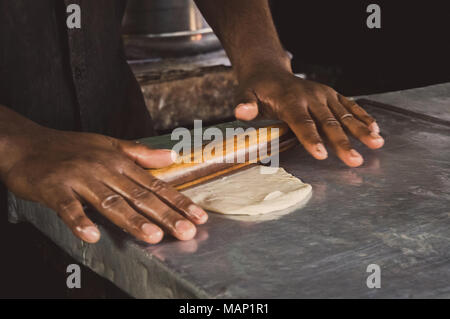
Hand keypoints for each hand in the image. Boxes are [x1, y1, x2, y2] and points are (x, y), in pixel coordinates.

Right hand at [2, 126, 207, 243]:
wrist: (27, 142)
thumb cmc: (71, 147)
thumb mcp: (109, 145)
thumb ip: (141, 153)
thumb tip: (172, 155)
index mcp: (120, 162)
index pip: (156, 184)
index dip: (179, 201)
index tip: (199, 217)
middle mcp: (105, 169)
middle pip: (140, 196)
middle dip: (166, 215)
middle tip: (186, 231)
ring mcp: (80, 178)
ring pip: (110, 202)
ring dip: (132, 220)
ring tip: (153, 237)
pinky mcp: (55, 188)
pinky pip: (69, 207)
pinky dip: (80, 221)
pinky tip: (92, 236)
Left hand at [234, 67, 383, 166]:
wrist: (269, 70)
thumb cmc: (256, 88)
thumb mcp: (245, 93)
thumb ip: (245, 104)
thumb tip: (242, 112)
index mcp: (290, 100)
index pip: (302, 122)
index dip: (311, 139)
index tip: (321, 155)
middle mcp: (310, 96)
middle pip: (328, 122)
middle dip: (343, 143)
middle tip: (355, 160)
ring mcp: (323, 94)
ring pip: (344, 115)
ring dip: (361, 130)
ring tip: (377, 144)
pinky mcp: (331, 94)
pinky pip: (349, 106)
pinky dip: (362, 117)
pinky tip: (375, 129)